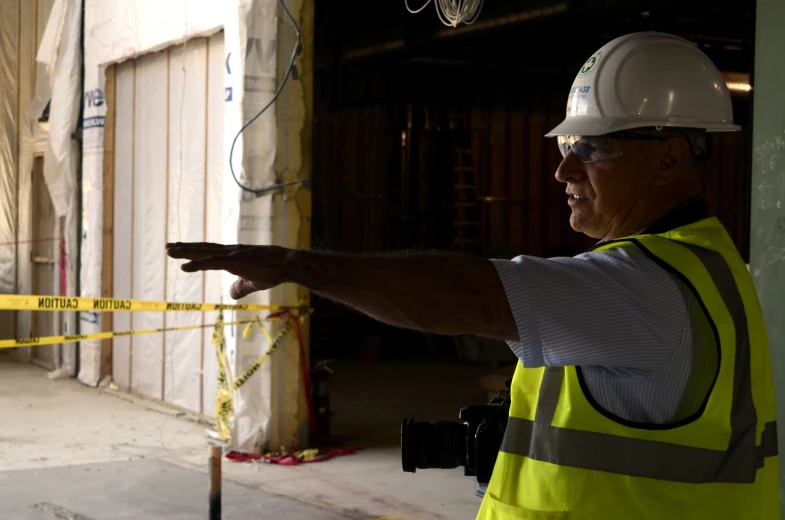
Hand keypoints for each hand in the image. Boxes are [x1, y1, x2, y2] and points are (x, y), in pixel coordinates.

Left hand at [166, 243, 289, 298]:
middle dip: (185, 248)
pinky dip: (197, 264)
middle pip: (204, 249)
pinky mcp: (234, 260)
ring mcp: (232, 255)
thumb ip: (241, 287)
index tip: (181, 250)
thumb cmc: (274, 271)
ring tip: (169, 251)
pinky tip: (183, 267)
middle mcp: (231, 252)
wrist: (288, 265)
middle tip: (167, 247)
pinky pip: (211, 262)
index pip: (211, 253)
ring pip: (204, 253)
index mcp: (234, 257)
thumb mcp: (254, 282)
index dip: (196, 252)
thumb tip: (231, 294)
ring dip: (186, 252)